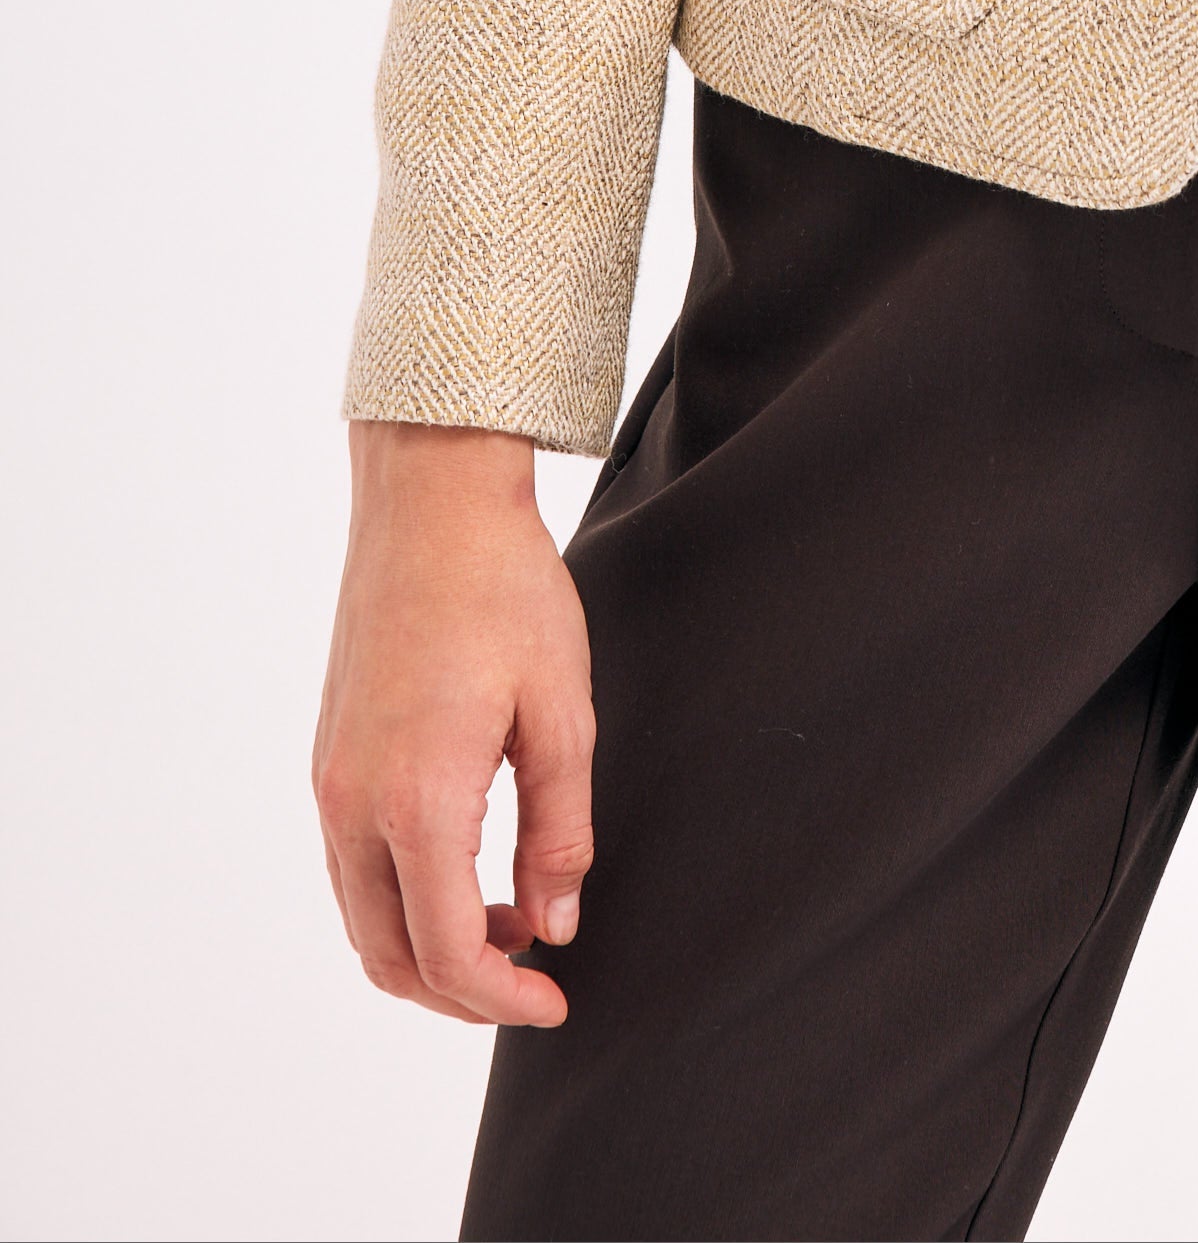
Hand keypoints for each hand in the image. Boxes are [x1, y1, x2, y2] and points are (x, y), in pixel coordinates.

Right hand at [313, 420, 594, 1027]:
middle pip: (389, 955)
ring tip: (512, 924)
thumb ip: (560, 831)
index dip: (501, 998)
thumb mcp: (562, 712)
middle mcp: (353, 803)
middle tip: (533, 979)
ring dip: (429, 947)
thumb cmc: (505, 591)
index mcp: (416, 800)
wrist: (431, 502)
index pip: (446, 951)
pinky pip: (352, 868)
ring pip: (364, 917)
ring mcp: (330, 781)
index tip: (554, 1001)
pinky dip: (403, 898)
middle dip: (460, 991)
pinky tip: (467, 870)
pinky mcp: (329, 757)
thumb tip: (557, 924)